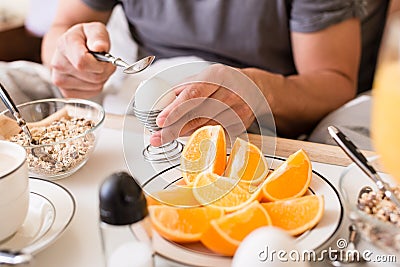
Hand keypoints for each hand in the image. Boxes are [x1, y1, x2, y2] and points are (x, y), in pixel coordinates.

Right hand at [50, 22, 115, 97]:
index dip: (100, 63)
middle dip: (105, 70)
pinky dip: (97, 86)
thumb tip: (100, 47)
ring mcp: (60, 80)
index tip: (104, 58)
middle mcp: (58, 64)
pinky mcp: (66, 92)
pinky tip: (91, 76)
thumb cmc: (84, 39)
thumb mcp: (94, 29)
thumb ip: (98, 36)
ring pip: (95, 86)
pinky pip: (92, 93)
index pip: (83, 62)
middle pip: (94, 77)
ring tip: (95, 67)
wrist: (71, 47)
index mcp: (64, 45)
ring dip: (102, 78)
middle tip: (103, 62)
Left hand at [149, 64, 266, 146]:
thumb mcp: (205, 76)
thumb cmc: (224, 82)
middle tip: (157, 137)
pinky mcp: (241, 126)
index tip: (161, 120)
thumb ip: (184, 89)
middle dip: (174, 128)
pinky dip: (198, 136)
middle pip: (198, 115)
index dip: (176, 109)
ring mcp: (238, 112)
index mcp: (218, 75)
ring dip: (183, 134)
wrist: (255, 88)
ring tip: (166, 136)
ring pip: (205, 128)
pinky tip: (188, 135)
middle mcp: (230, 93)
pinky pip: (214, 135)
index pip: (194, 94)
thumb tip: (161, 105)